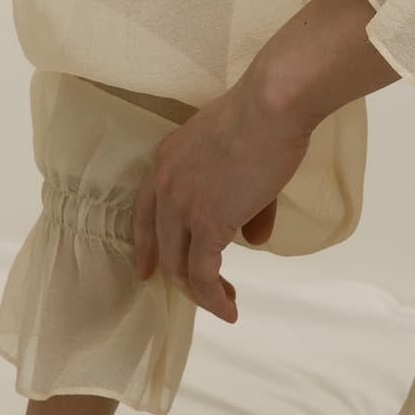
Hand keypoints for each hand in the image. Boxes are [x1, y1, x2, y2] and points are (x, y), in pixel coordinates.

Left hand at [131, 71, 313, 322]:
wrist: (271, 106)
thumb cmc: (264, 119)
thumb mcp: (240, 157)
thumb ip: (243, 201)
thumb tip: (254, 239)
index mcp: (165, 161)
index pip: (142, 213)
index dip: (144, 245)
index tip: (147, 269)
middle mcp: (164, 185)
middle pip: (160, 246)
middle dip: (178, 276)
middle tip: (202, 293)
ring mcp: (182, 206)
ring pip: (179, 266)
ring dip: (200, 293)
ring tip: (224, 306)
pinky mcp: (208, 224)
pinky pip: (204, 273)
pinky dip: (214, 297)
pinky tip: (229, 309)